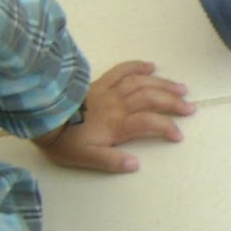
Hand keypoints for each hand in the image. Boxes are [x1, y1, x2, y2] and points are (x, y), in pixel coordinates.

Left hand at [33, 61, 192, 173]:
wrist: (42, 118)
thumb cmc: (65, 141)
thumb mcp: (87, 158)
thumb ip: (111, 162)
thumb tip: (135, 164)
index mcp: (117, 124)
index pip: (149, 123)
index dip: (167, 127)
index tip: (178, 135)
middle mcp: (118, 105)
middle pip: (151, 98)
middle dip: (173, 102)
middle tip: (189, 108)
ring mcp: (109, 91)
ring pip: (141, 83)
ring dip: (162, 84)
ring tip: (181, 88)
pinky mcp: (99, 82)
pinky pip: (121, 71)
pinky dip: (137, 66)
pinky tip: (151, 66)